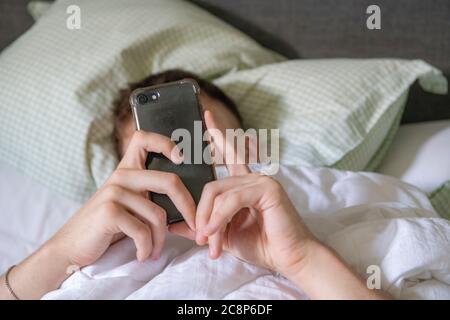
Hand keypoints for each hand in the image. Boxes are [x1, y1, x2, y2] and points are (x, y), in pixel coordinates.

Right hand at [48, 130, 195, 266]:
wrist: (73, 246)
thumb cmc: (108, 227)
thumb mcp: (132, 209)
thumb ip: (155, 204)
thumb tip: (192, 219)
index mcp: (128, 170)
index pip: (144, 139)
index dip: (166, 143)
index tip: (181, 159)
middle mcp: (121, 176)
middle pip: (169, 182)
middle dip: (188, 207)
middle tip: (195, 227)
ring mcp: (114, 192)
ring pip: (158, 214)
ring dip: (161, 240)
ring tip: (154, 251)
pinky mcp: (109, 211)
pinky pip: (143, 231)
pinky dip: (146, 248)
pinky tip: (142, 255)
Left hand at [171, 111, 315, 277]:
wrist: (289, 259)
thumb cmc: (261, 245)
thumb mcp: (223, 235)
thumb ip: (201, 226)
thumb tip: (172, 224)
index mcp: (245, 184)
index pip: (229, 155)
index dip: (218, 135)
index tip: (206, 115)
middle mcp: (253, 177)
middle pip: (212, 186)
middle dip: (201, 214)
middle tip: (200, 238)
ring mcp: (261, 180)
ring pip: (219, 194)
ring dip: (211, 221)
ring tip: (209, 242)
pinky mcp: (267, 188)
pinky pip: (232, 199)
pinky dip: (220, 217)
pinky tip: (215, 232)